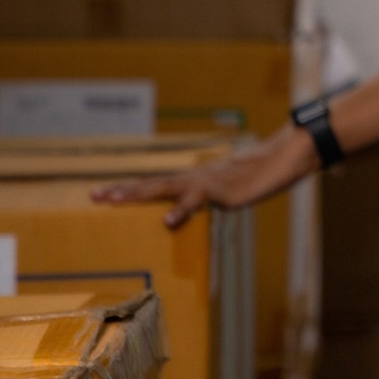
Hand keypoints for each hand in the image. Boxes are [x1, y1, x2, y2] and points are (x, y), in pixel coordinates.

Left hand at [90, 128, 316, 228]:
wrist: (284, 158)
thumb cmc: (260, 175)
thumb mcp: (231, 191)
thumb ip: (212, 200)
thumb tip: (200, 213)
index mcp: (195, 180)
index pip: (156, 184)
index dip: (129, 189)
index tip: (102, 193)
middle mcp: (195, 178)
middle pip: (152, 183)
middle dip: (122, 191)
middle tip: (94, 195)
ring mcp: (207, 184)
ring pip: (165, 187)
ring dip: (137, 193)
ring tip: (114, 201)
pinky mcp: (222, 192)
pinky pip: (197, 201)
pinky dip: (181, 209)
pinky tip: (167, 220)